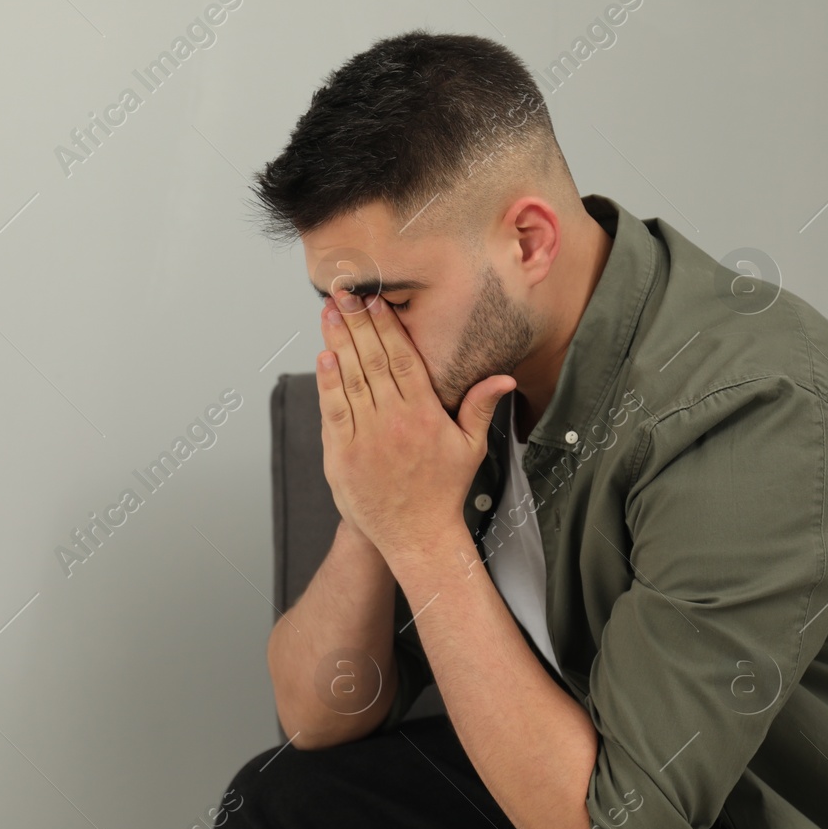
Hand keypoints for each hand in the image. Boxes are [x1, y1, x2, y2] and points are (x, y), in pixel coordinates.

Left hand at [316, 292, 513, 566]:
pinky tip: (324, 356)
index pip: (403, 358)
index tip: (376, 300)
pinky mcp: (342, 456)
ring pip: (350, 379)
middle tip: (345, 292)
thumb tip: (503, 376)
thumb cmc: (443, 491)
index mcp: (424, 414)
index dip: (387, 326)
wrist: (415, 536)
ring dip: (338, 342)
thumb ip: (480, 407)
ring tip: (330, 312)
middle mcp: (394, 421)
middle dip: (357, 323)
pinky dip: (327, 383)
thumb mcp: (470, 448)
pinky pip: (333, 411)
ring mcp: (365, 438)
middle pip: (373, 360)